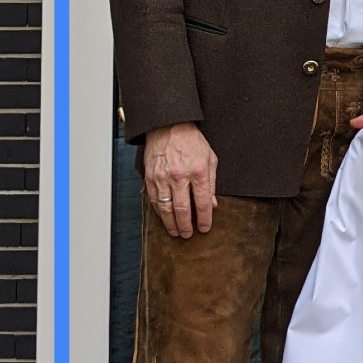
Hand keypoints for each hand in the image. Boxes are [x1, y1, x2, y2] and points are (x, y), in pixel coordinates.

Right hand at [143, 122, 217, 237]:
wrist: (169, 127)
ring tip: (176, 231)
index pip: (202, 202)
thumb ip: (211, 183)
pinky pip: (154, 200)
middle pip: (182, 209)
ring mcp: (162, 178)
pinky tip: (164, 218)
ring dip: (171, 223)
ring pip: (166, 208)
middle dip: (186, 225)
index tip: (204, 228)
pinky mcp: (150, 178)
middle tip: (188, 234)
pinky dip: (159, 212)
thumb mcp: (210, 159)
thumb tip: (212, 204)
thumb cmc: (192, 142)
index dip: (204, 218)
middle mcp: (179, 176)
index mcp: (198, 171)